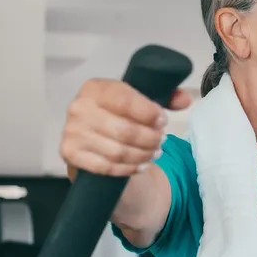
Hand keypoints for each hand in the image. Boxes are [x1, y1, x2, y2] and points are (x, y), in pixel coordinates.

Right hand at [60, 79, 191, 175]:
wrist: (92, 136)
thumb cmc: (119, 114)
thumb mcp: (139, 100)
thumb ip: (165, 97)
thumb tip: (186, 100)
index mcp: (96, 88)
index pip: (125, 100)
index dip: (148, 113)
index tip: (163, 121)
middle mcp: (79, 107)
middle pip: (124, 130)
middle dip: (150, 139)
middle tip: (161, 141)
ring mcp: (72, 132)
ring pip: (117, 151)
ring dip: (142, 154)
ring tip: (155, 153)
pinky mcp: (70, 153)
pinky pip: (105, 166)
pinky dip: (128, 168)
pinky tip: (141, 165)